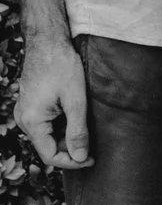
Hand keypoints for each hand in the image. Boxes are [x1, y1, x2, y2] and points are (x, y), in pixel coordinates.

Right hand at [12, 33, 90, 170]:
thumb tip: (81, 158)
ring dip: (67, 138)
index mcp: (31, 121)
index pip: (50, 156)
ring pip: (48, 137)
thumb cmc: (62, 67)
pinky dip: (62, 127)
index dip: (73, 162)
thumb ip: (77, 131)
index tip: (92, 159)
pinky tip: (78, 120)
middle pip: (48, 147)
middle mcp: (23, 120)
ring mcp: (26, 112)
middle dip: (71, 150)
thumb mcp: (75, 100)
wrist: (48, 42)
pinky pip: (46, 125)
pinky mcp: (31, 106)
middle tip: (95, 148)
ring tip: (89, 133)